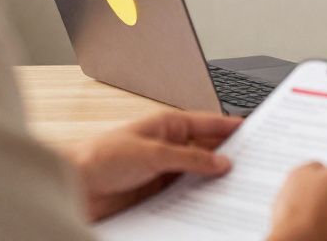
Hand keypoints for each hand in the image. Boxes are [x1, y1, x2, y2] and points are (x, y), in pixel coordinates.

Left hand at [62, 110, 240, 220]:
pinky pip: (185, 193)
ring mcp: (163, 169)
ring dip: (213, 180)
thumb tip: (221, 162)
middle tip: (253, 164)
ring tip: (236, 186)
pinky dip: (198, 197)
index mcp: (167, 124)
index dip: (232, 127)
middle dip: (228, 156)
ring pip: (198, 173)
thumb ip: (189, 158)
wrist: (71, 187)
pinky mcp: (156, 191)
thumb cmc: (99, 157)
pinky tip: (210, 203)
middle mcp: (167, 145)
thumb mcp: (151, 153)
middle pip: (207, 149)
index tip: (255, 131)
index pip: (208, 123)